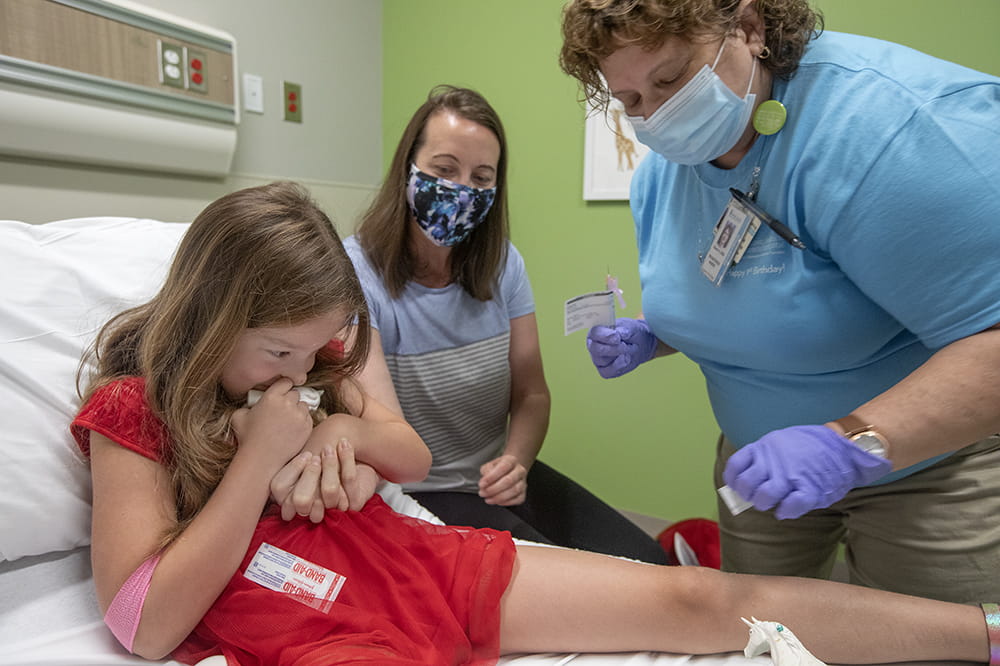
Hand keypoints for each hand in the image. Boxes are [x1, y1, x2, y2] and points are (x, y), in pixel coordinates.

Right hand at [231, 378, 312, 470]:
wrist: (261, 459)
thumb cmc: (248, 438)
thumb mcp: (239, 416)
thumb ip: (248, 405)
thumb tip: (253, 404)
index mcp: (271, 397)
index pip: (285, 382)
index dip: (283, 387)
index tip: (282, 391)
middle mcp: (288, 403)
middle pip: (295, 393)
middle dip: (289, 399)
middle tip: (282, 408)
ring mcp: (299, 415)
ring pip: (303, 405)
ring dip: (297, 410)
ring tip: (286, 420)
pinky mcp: (307, 427)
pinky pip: (308, 418)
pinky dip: (302, 421)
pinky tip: (292, 429)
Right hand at [270, 438, 378, 520]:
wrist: (362, 460)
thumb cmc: (328, 460)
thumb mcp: (307, 459)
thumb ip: (294, 463)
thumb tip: (283, 451)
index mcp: (291, 499)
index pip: (280, 489)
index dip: (292, 470)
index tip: (306, 455)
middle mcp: (311, 510)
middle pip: (301, 499)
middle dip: (310, 474)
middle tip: (316, 456)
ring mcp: (334, 509)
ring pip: (330, 490)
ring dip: (330, 464)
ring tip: (330, 447)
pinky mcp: (355, 503)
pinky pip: (349, 481)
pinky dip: (346, 458)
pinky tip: (345, 444)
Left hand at [479, 454, 527, 505]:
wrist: (510, 471)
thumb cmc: (498, 469)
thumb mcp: (489, 465)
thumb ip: (486, 471)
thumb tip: (484, 482)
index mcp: (511, 460)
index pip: (503, 467)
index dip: (491, 477)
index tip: (481, 484)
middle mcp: (520, 470)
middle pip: (509, 480)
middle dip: (493, 489)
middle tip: (483, 493)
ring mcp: (523, 482)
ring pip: (514, 490)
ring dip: (499, 497)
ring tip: (488, 499)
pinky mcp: (524, 493)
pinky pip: (518, 499)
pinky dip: (507, 502)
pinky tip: (497, 502)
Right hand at [586, 318, 657, 378]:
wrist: (638, 344)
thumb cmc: (630, 333)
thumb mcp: (631, 327)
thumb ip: (625, 330)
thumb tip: (619, 334)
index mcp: (596, 331)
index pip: (594, 333)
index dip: (605, 336)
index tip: (617, 337)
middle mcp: (593, 345)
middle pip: (595, 349)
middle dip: (613, 348)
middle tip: (625, 345)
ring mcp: (597, 359)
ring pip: (602, 361)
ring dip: (619, 356)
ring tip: (628, 349)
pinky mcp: (604, 370)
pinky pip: (608, 372)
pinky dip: (619, 366)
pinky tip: (626, 359)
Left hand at [723, 425, 892, 519]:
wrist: (844, 446)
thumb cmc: (810, 446)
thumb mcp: (781, 441)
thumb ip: (764, 457)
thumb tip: (745, 481)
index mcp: (765, 446)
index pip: (735, 465)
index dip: (732, 480)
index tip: (736, 487)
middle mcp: (774, 461)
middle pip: (746, 485)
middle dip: (748, 496)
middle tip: (757, 498)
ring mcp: (791, 475)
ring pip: (764, 497)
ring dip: (764, 504)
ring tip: (772, 504)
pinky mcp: (810, 489)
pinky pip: (789, 507)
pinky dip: (784, 512)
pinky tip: (786, 510)